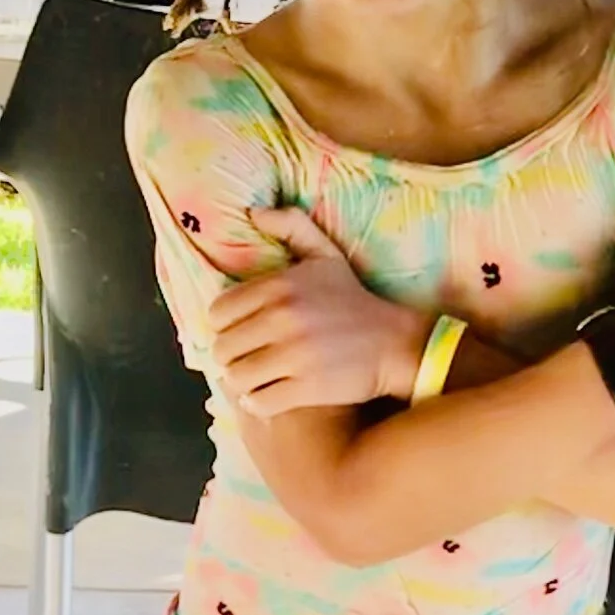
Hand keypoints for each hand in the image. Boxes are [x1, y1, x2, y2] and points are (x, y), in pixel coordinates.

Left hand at [206, 206, 430, 414]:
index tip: (241, 332)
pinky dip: (258, 402)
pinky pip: (258, 401)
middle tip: (249, 358)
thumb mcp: (326, 255)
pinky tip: (269, 395)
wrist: (396, 343)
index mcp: (280, 286)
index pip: (218, 313)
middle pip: (223, 348)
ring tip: (257, 378)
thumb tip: (253, 212)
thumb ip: (291, 226)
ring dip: (243, 381)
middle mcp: (282, 318)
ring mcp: (294, 355)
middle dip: (232, 356)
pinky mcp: (306, 388)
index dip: (225, 326)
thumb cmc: (354, 300)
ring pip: (236, 376)